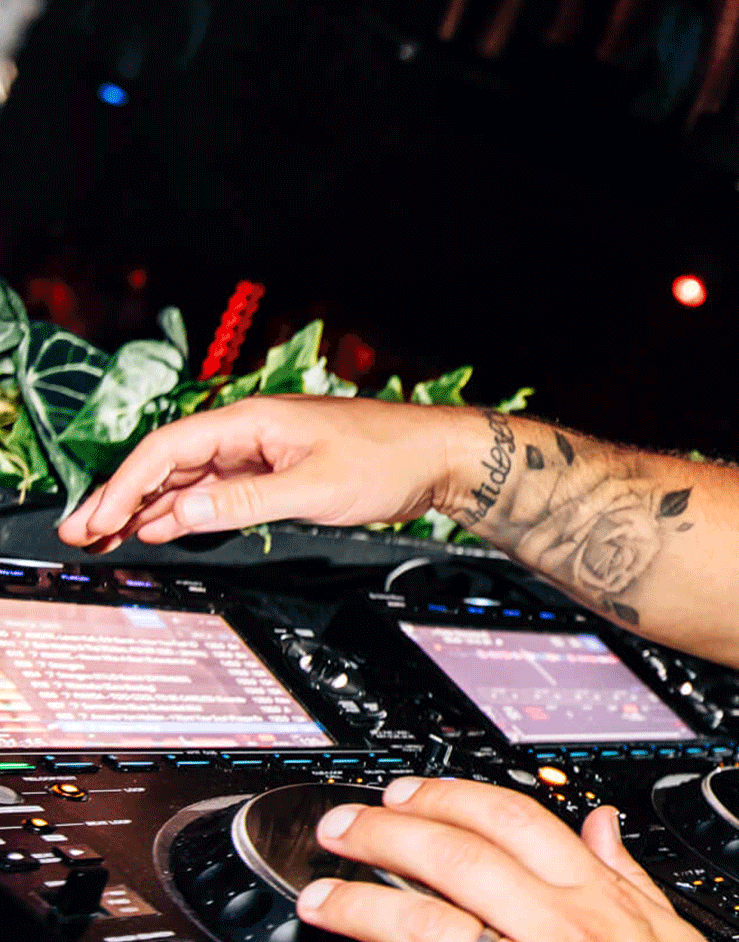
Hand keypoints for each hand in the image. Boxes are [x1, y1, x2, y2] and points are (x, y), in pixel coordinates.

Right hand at [56, 396, 463, 552]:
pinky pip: (220, 489)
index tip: (96, 518)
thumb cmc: (389, 458)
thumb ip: (244, 503)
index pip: (168, 449)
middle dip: (122, 496)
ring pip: (191, 478)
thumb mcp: (312, 488)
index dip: (125, 485)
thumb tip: (180, 514)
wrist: (438, 456)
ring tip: (108, 534)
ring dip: (149, 505)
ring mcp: (264, 451)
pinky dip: (189, 509)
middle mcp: (251, 431)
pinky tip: (164, 526)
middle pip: (170, 462)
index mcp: (251, 421)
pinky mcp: (281, 471)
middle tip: (83, 532)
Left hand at [296, 778, 701, 941]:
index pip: (515, 821)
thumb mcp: (667, 932)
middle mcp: (560, 928)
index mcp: (597, 899)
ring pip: (432, 922)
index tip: (404, 794)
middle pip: (462, 857)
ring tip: (321, 896)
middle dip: (391, 834)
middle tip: (343, 827)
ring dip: (365, 904)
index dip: (450, 798)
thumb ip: (628, 877)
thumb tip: (602, 823)